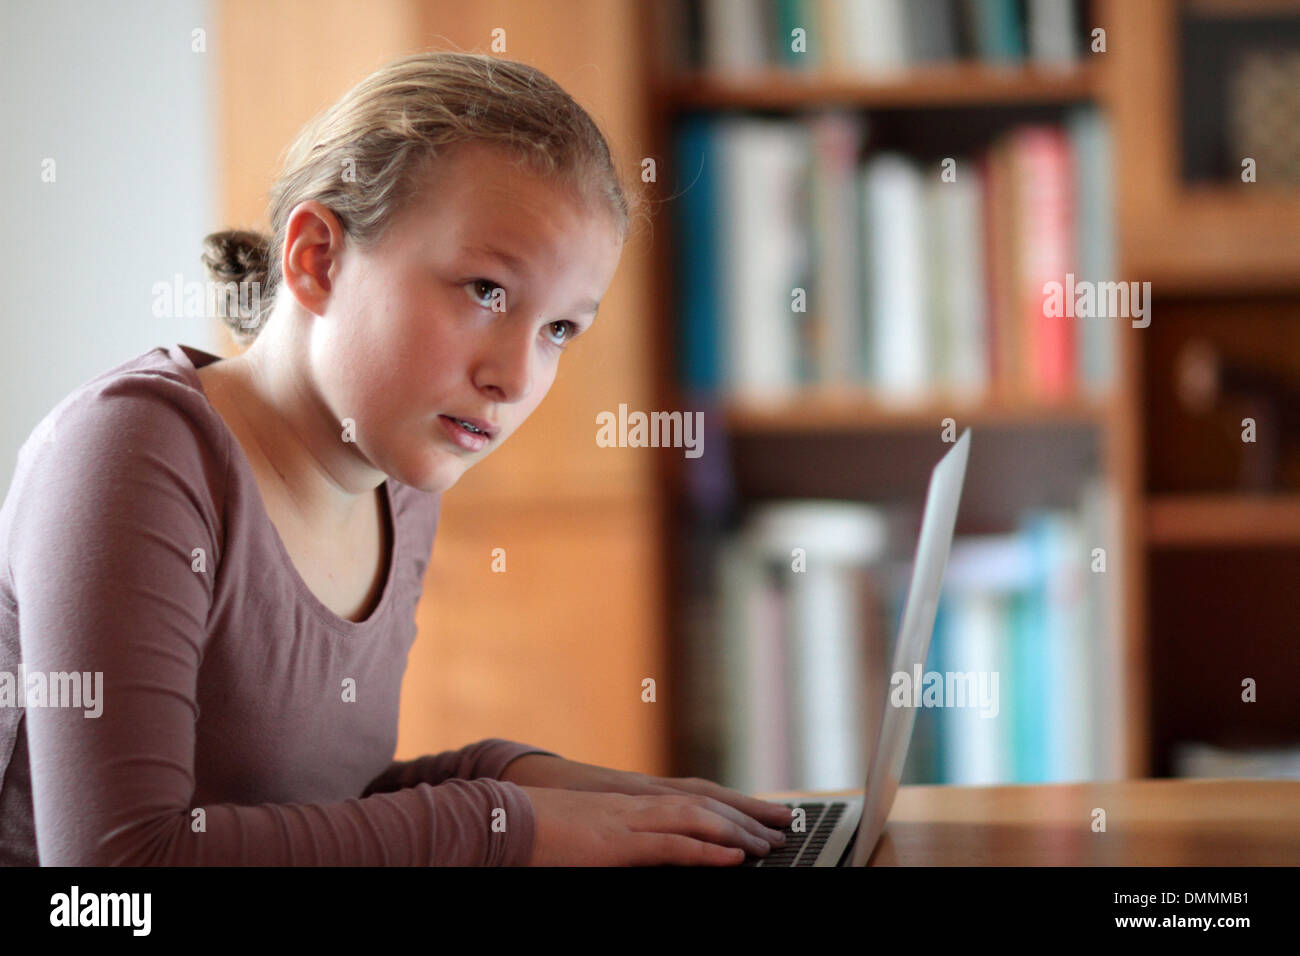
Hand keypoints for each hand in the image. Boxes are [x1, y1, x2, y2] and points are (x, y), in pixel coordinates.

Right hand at [518, 785, 785, 865]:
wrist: (499, 818)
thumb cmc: (534, 829)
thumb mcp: (585, 830)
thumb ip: (616, 835)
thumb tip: (638, 848)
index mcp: (629, 802)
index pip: (691, 797)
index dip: (729, 805)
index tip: (759, 815)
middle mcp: (636, 804)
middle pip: (705, 803)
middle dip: (747, 815)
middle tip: (783, 828)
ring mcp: (629, 821)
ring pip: (698, 820)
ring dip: (737, 833)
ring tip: (768, 846)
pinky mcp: (619, 843)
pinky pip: (672, 846)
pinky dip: (707, 851)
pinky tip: (734, 859)